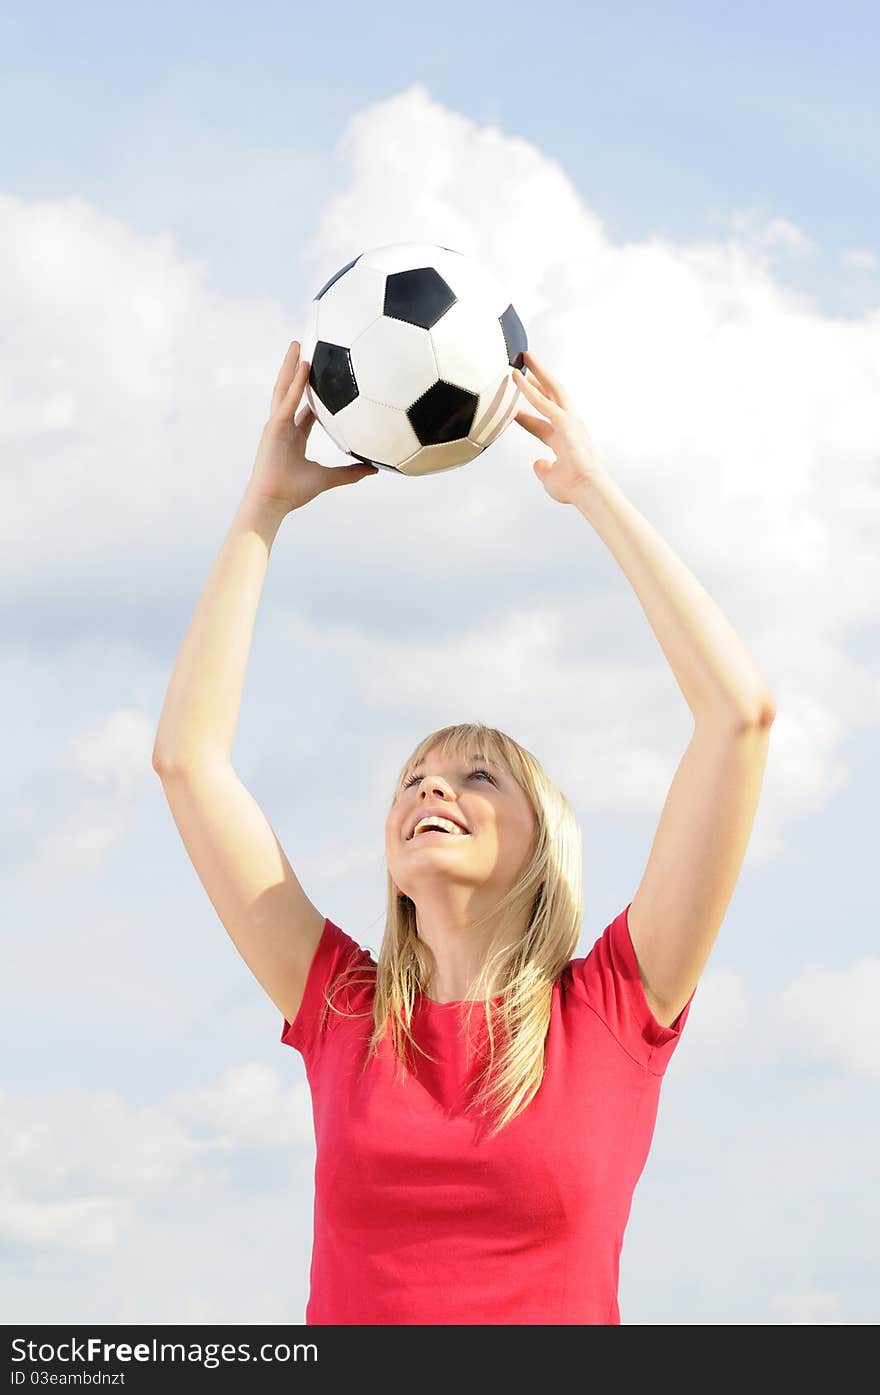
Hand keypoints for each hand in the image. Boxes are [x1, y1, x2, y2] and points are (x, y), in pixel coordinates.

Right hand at [248, 341, 378, 511]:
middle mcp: (284, 426)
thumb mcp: (329, 478)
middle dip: (296, 371)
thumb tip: (374, 468)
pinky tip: (303, 364)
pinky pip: (288, 400)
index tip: (325, 378)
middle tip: (304, 349)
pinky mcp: (273, 426)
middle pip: (291, 392)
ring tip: (296, 344)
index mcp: (294, 436)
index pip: (307, 409)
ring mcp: (277, 424)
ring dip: (290, 366)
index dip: (314, 393)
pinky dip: (296, 382)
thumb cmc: (294, 492)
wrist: (274, 502)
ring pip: (285, 389)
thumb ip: (350, 472)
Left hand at [512, 350, 609, 504]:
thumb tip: (538, 463)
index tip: (511, 412)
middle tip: (526, 366)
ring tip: (525, 356)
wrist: (588, 490)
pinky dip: (528, 388)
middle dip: (538, 380)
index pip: (541, 423)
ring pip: (551, 389)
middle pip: (552, 396)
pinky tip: (517, 377)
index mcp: (564, 440)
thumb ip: (543, 469)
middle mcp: (568, 425)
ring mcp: (568, 421)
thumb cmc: (573, 489)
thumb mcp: (551, 479)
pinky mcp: (565, 421)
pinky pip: (542, 401)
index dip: (525, 417)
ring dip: (537, 371)